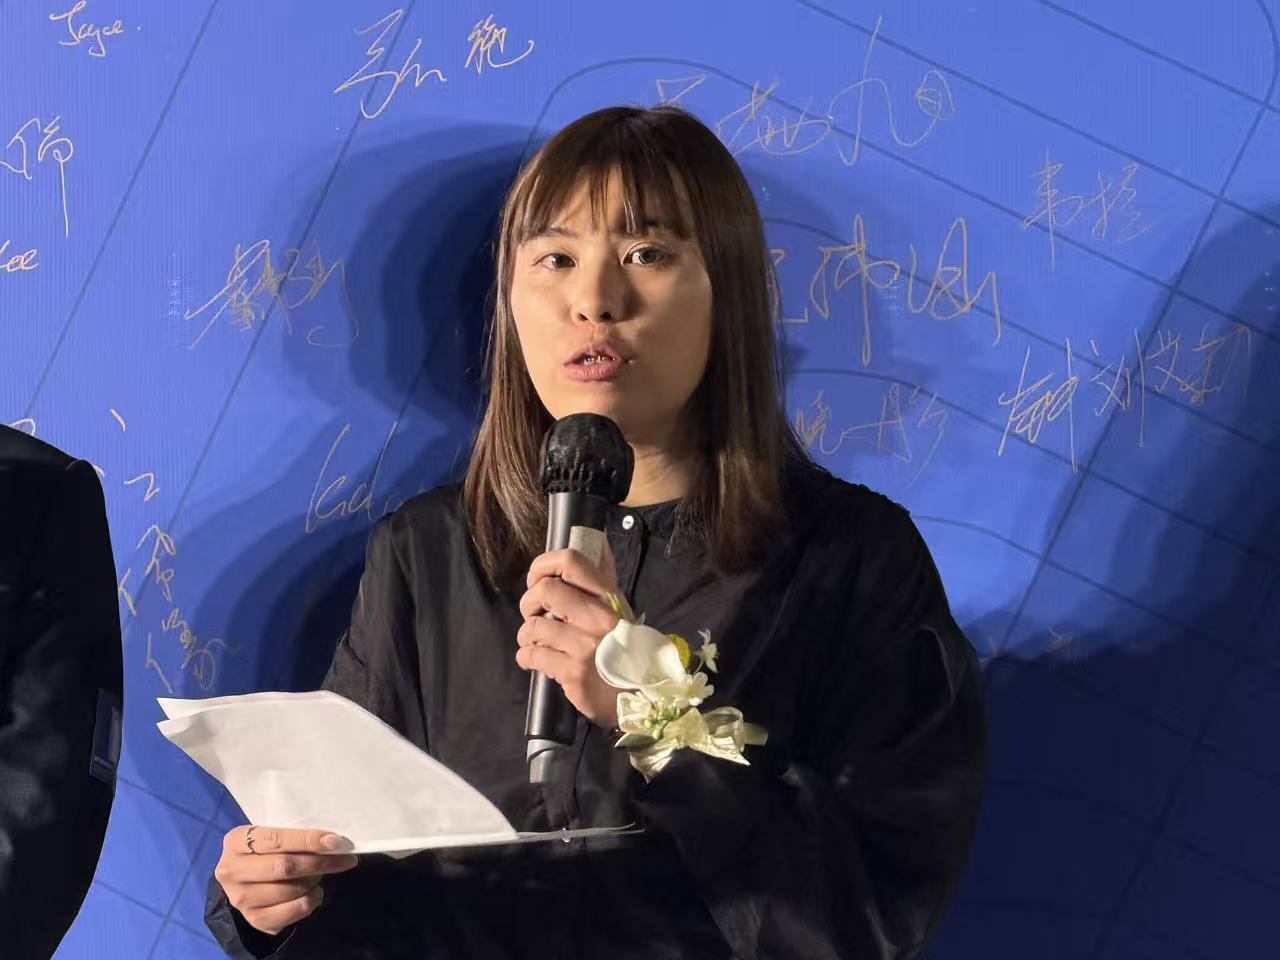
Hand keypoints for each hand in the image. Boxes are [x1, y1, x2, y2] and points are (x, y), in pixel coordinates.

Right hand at [213, 826, 359, 935]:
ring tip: (320, 873)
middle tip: (344, 860)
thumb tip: (332, 841)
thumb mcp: (270, 837)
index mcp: (236, 842)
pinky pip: (294, 910)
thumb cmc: (264, 851)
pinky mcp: (255, 919)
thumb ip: (293, 837)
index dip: (308, 840)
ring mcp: (241, 898)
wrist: (245, 882)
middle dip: (320, 863)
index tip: (335, 841)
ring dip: (314, 881)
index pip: (276, 839)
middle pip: (284, 867)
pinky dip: (312, 900)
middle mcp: (232, 871)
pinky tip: (314, 891)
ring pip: (290, 890)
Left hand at [516, 545, 626, 729]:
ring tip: (536, 644)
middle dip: (529, 603)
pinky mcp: (572, 671)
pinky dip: (526, 657)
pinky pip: (532, 655)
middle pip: (545, 590)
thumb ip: (603, 584)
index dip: (543, 565)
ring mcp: (585, 645)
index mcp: (608, 598)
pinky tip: (535, 661)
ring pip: (534, 627)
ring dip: (527, 637)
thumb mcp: (619, 612)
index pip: (571, 562)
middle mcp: (598, 617)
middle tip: (534, 616)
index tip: (537, 581)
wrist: (642, 696)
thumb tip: (599, 544)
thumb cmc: (626, 651)